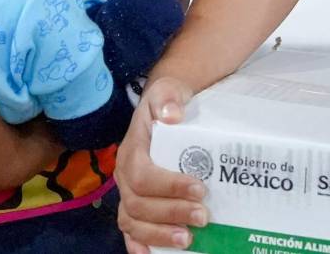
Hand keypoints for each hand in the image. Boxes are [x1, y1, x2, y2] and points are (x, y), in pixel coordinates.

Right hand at [117, 77, 205, 252]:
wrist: (166, 108)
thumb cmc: (169, 103)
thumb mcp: (168, 90)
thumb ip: (168, 96)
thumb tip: (171, 115)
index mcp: (133, 149)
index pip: (143, 174)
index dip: (169, 186)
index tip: (200, 188)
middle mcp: (125, 174)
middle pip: (139, 203)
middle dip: (170, 213)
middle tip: (203, 217)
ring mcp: (128, 192)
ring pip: (132, 220)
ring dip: (157, 234)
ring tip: (187, 239)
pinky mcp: (136, 205)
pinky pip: (129, 230)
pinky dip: (138, 245)